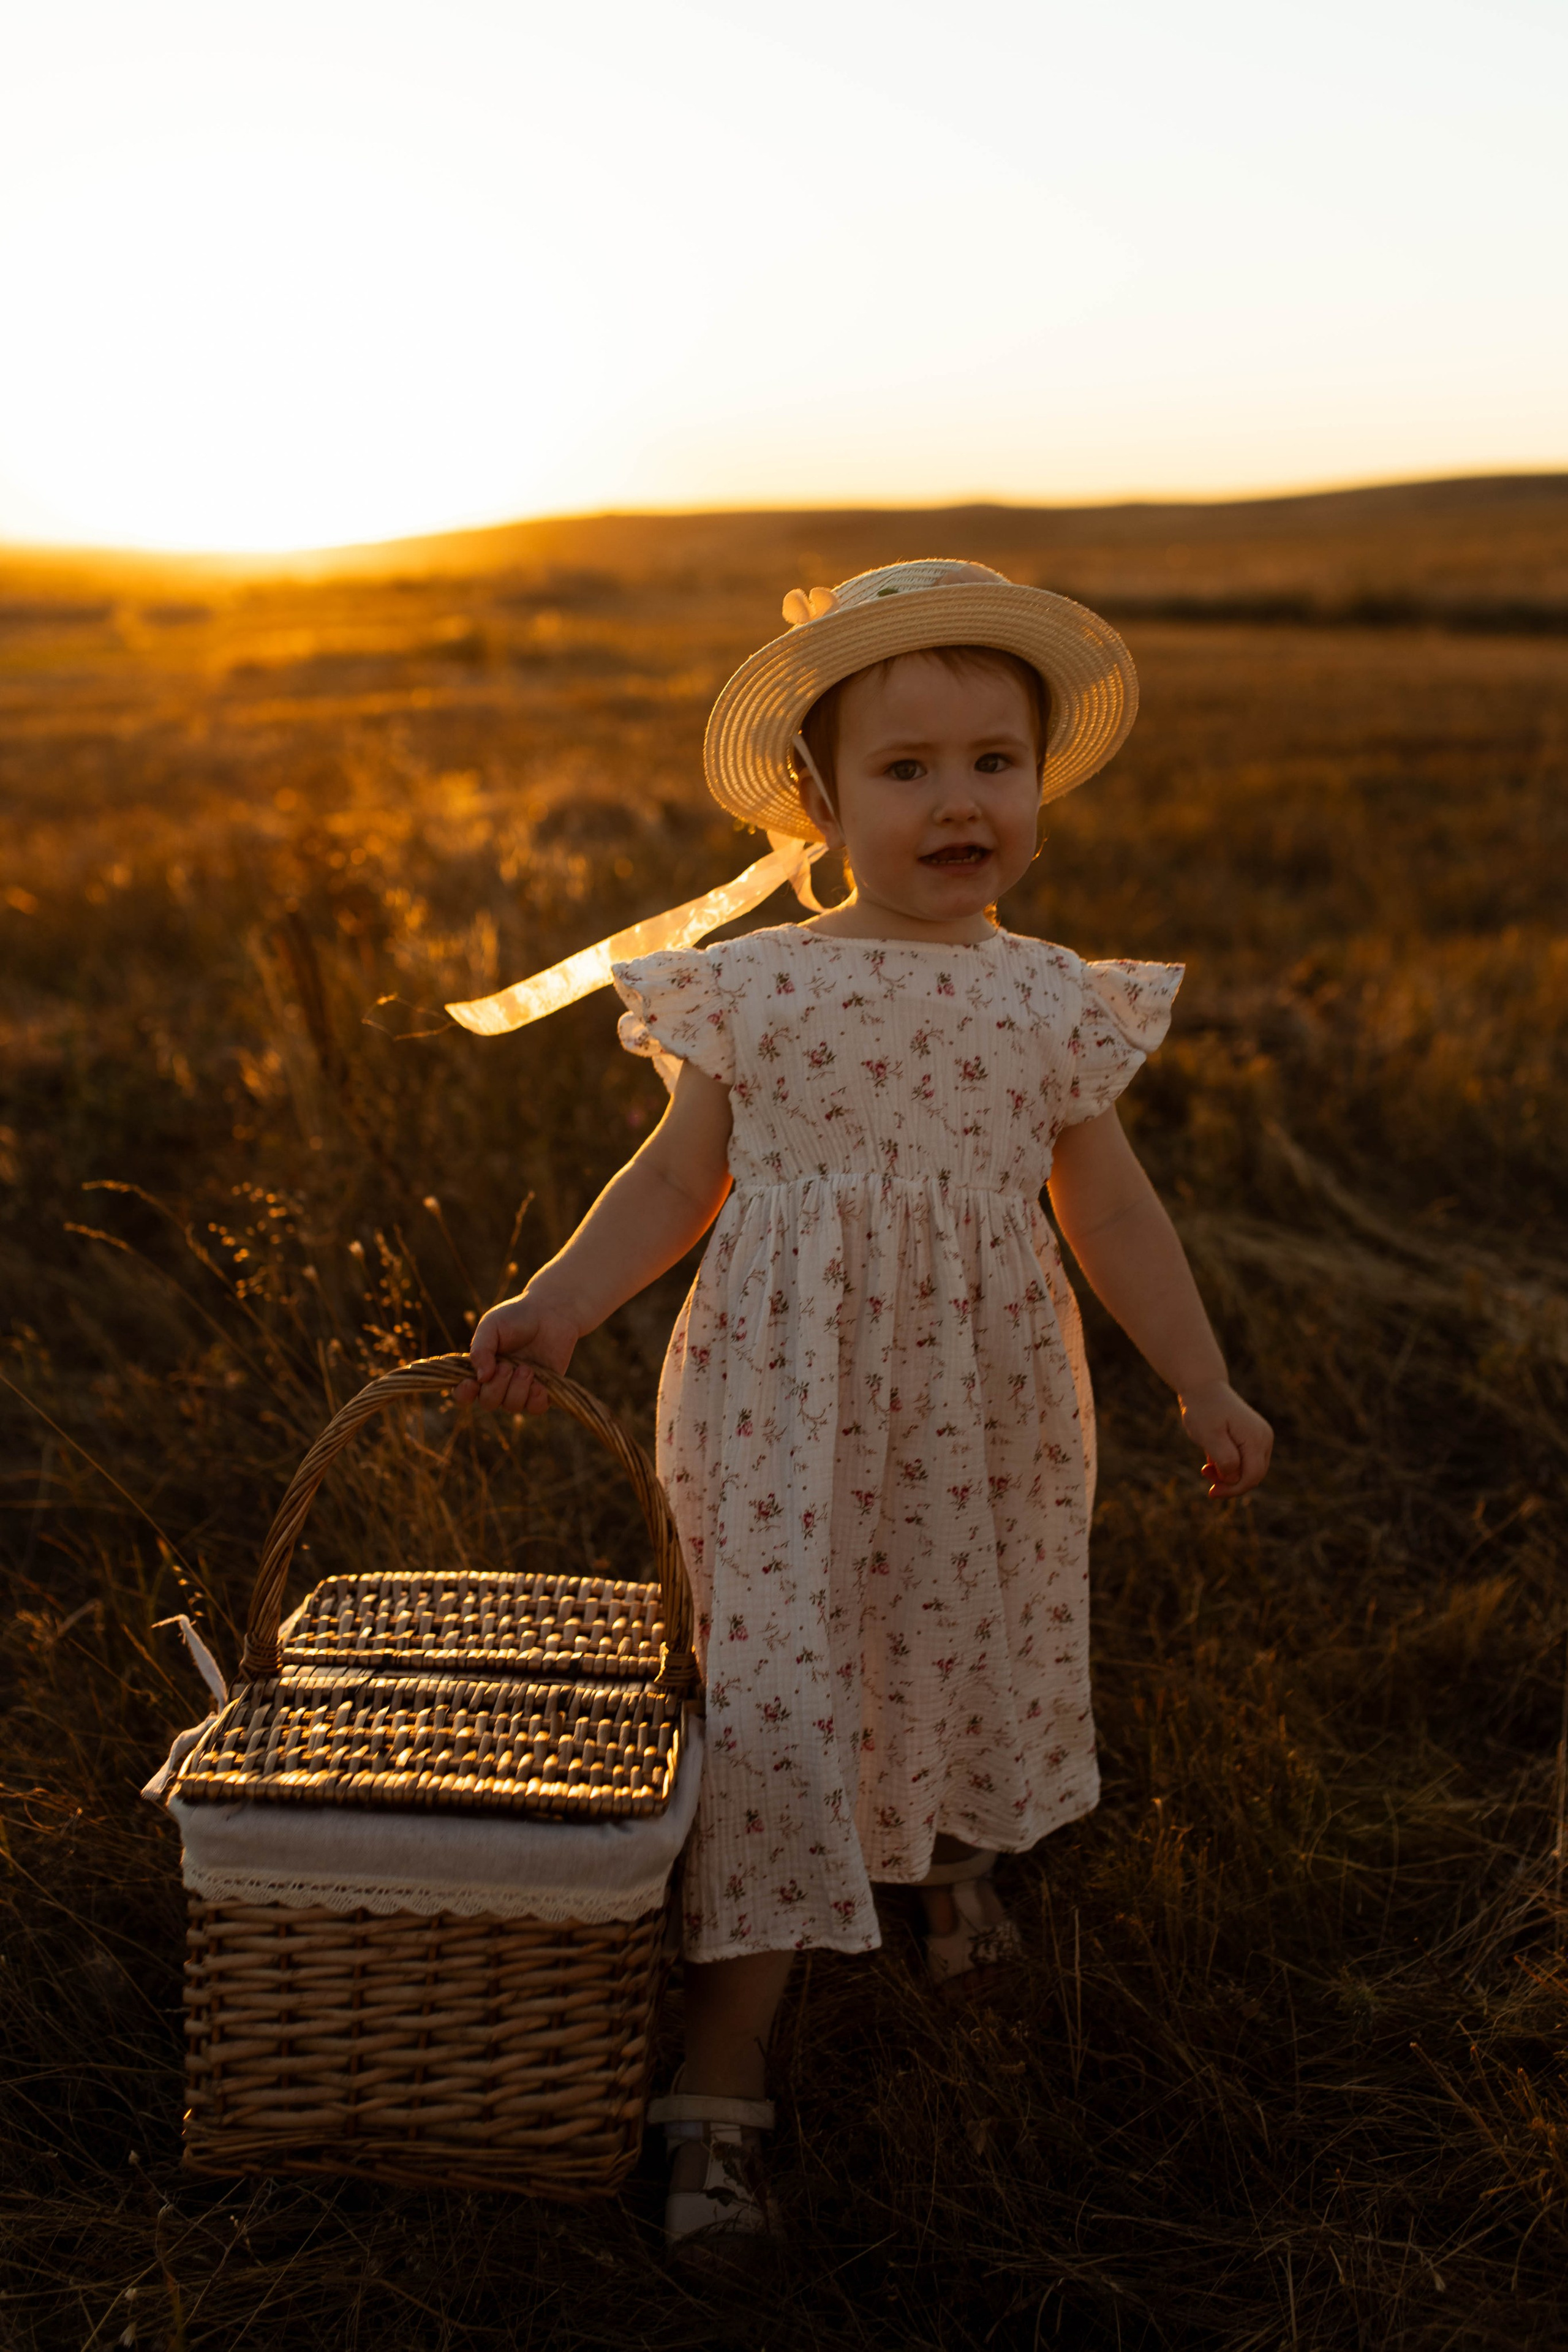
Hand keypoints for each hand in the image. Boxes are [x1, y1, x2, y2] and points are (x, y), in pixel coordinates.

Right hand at [455, 1280, 581, 1414]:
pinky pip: (536, 1409)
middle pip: (488, 1403)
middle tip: (507, 1366)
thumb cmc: (516, 1318)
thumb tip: (481, 1378)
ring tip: (527, 1368)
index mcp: (481, 1369)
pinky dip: (535, 1399)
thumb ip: (481, 1350)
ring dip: (518, 1389)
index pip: (464, 1393)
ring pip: (512, 1406)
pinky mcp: (543, 1391)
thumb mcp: (491, 1327)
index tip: (472, 1382)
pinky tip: (539, 1384)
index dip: (464, 1393)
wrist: (550, 1313)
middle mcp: (499, 1384)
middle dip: (496, 1387)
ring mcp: (521, 1389)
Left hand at [1179, 1379, 1272, 1498]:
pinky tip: (1211, 1457)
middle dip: (1229, 1483)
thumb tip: (1235, 1478)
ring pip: (1249, 1470)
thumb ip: (1225, 1458)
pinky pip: (1245, 1461)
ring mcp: (1261, 1438)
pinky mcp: (1254, 1438)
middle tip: (1205, 1473)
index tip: (1211, 1491)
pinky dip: (1228, 1465)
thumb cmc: (1203, 1410)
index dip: (1233, 1489)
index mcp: (1257, 1438)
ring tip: (1206, 1466)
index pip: (1252, 1477)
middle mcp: (1265, 1439)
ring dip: (1227, 1474)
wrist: (1203, 1387)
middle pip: (1253, 1476)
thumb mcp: (1209, 1435)